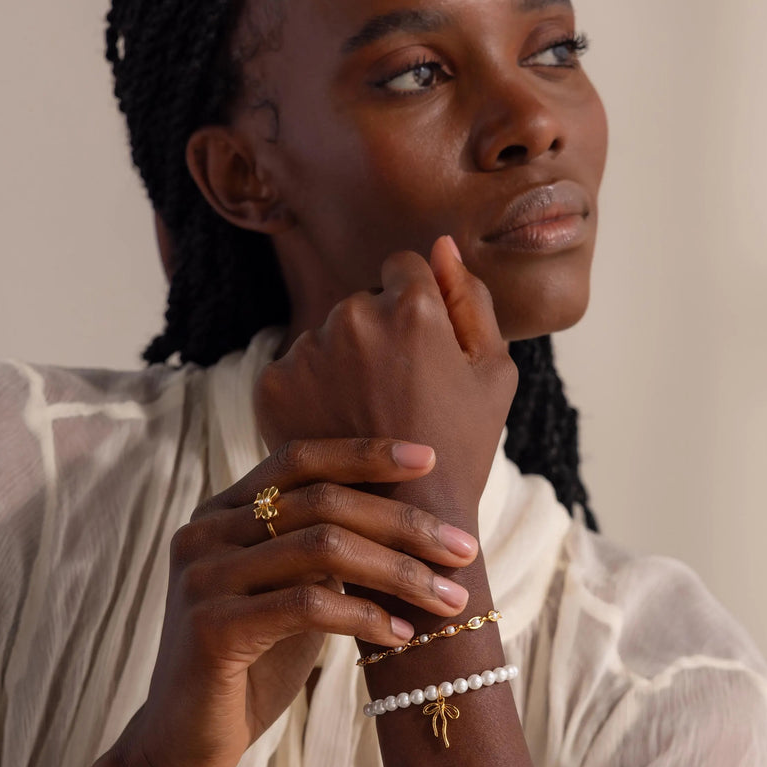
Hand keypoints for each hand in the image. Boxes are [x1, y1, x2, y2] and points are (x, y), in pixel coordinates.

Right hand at [115, 437, 478, 766]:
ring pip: (323, 549)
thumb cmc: (254, 661)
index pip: (300, 459)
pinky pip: (308, 606)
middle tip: (464, 549)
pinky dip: (366, 617)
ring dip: (399, 573)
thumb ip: (326, 549)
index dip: (365, 453)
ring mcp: (203, 576)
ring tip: (451, 599)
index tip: (430, 460)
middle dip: (404, 523)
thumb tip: (415, 520)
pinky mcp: (210, 626)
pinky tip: (403, 636)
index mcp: (222, 511)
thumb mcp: (293, 589)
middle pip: (322, 502)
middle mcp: (205, 531)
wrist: (188, 740)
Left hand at [255, 237, 516, 513]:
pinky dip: (310, 391)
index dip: (416, 307)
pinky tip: (336, 426)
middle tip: (396, 394)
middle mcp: (352, 317)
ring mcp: (307, 351)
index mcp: (411, 306)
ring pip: (325, 336)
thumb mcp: (493, 371)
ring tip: (366, 417)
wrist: (404, 521)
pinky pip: (294, 367)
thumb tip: (441, 245)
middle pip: (361, 301)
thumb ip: (471, 298)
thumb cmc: (461, 445)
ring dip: (341, 362)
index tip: (419, 352)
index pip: (402, 267)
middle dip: (378, 334)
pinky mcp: (272, 385)